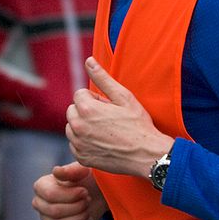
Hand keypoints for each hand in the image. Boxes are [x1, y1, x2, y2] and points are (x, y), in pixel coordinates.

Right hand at [32, 162, 106, 219]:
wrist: (96, 191)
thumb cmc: (86, 177)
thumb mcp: (82, 170)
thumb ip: (71, 170)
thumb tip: (56, 171)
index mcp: (41, 186)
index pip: (50, 195)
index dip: (71, 195)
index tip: (84, 190)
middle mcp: (39, 203)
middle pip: (54, 211)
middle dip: (76, 206)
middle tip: (88, 198)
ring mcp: (47, 219)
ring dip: (79, 216)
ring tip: (87, 206)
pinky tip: (87, 216)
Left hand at [65, 57, 173, 177]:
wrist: (146, 155)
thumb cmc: (137, 124)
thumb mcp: (123, 97)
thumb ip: (102, 77)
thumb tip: (89, 61)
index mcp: (87, 109)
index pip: (79, 94)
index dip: (95, 98)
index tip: (109, 107)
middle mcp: (78, 127)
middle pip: (72, 110)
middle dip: (86, 110)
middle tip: (108, 118)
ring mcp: (79, 144)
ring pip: (71, 127)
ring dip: (83, 126)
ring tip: (105, 130)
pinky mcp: (81, 158)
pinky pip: (75, 144)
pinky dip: (84, 142)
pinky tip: (102, 142)